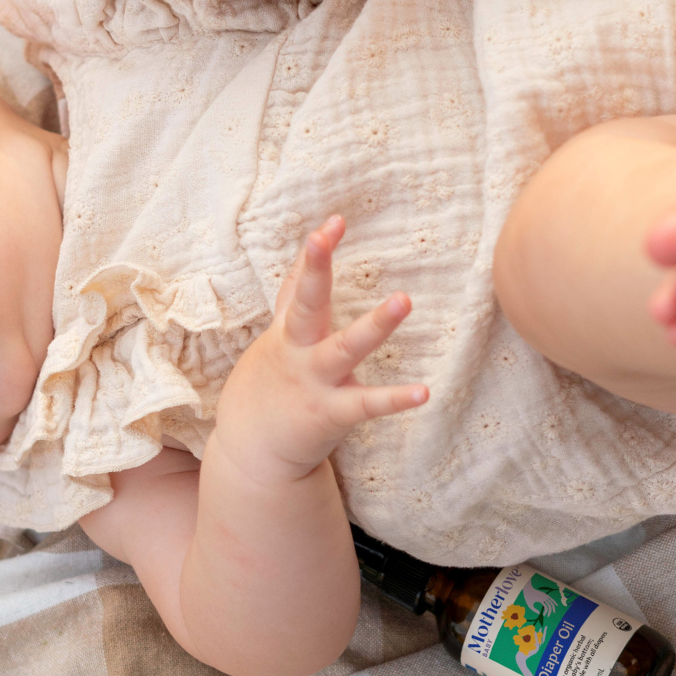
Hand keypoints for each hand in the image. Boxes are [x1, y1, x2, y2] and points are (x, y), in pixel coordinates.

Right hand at [215, 216, 427, 480]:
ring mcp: (314, 382)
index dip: (314, 252)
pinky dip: (395, 399)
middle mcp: (298, 351)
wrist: (251, 454)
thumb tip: (302, 260)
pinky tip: (424, 392)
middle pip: (305, 303)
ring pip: (345, 347)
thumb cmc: (271, 387)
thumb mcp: (275, 340)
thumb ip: (291, 301)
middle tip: (326, 234)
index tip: (335, 221)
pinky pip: (367, 404)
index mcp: (288, 332)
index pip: (297, 284)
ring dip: (374, 324)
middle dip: (315, 267)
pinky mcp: (330, 414)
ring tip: (404, 299)